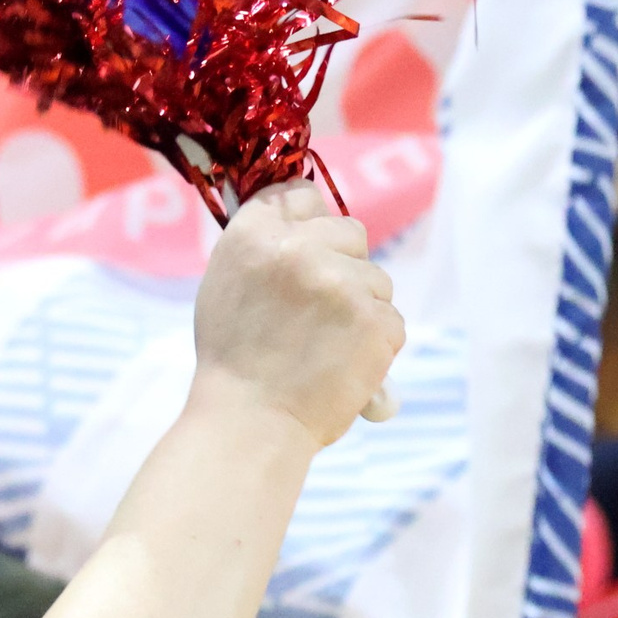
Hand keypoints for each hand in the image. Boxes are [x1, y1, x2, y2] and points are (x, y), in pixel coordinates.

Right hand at [191, 181, 403, 449]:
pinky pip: (391, 317)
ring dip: (360, 307)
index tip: (306, 248)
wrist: (250, 423)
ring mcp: (341, 283)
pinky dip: (374, 342)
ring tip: (324, 345)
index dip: (308, 222)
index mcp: (253, 235)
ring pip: (376, 277)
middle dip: (342, 264)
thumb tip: (303, 213)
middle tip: (316, 310)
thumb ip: (261, 245)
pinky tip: (342, 362)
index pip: (300, 195)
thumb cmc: (233, 360)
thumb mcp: (226, 284)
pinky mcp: (375, 320)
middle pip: (350, 231)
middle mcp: (297, 250)